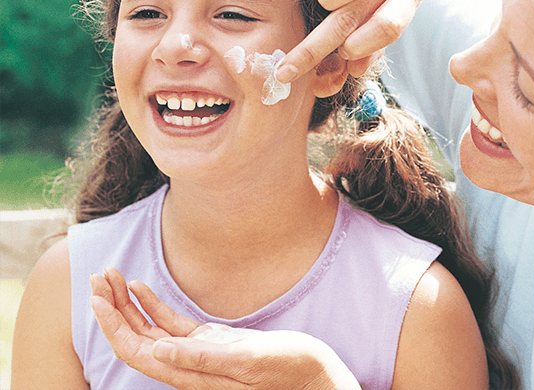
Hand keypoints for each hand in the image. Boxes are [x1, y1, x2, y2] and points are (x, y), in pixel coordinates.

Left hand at [90, 268, 360, 389]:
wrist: (316, 377)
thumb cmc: (289, 371)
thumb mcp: (249, 361)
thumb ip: (203, 358)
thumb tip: (156, 351)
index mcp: (190, 373)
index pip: (136, 350)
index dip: (113, 324)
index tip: (97, 296)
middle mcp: (187, 365)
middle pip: (135, 338)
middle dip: (112, 309)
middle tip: (97, 277)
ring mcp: (198, 353)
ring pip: (150, 330)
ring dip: (128, 305)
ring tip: (111, 277)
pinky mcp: (212, 342)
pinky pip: (172, 324)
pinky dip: (153, 306)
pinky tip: (141, 288)